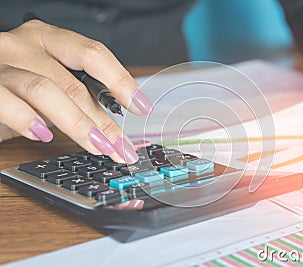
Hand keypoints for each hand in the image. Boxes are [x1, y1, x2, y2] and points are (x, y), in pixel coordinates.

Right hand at [0, 19, 151, 162]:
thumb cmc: (13, 88)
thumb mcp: (48, 85)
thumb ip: (75, 96)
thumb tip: (112, 127)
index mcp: (48, 40)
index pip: (93, 54)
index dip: (121, 80)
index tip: (141, 106)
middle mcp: (24, 45)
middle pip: (75, 83)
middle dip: (104, 121)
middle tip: (122, 146)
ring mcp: (1, 63)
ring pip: (46, 91)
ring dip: (78, 125)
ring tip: (97, 146)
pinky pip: (8, 101)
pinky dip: (28, 120)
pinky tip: (44, 136)